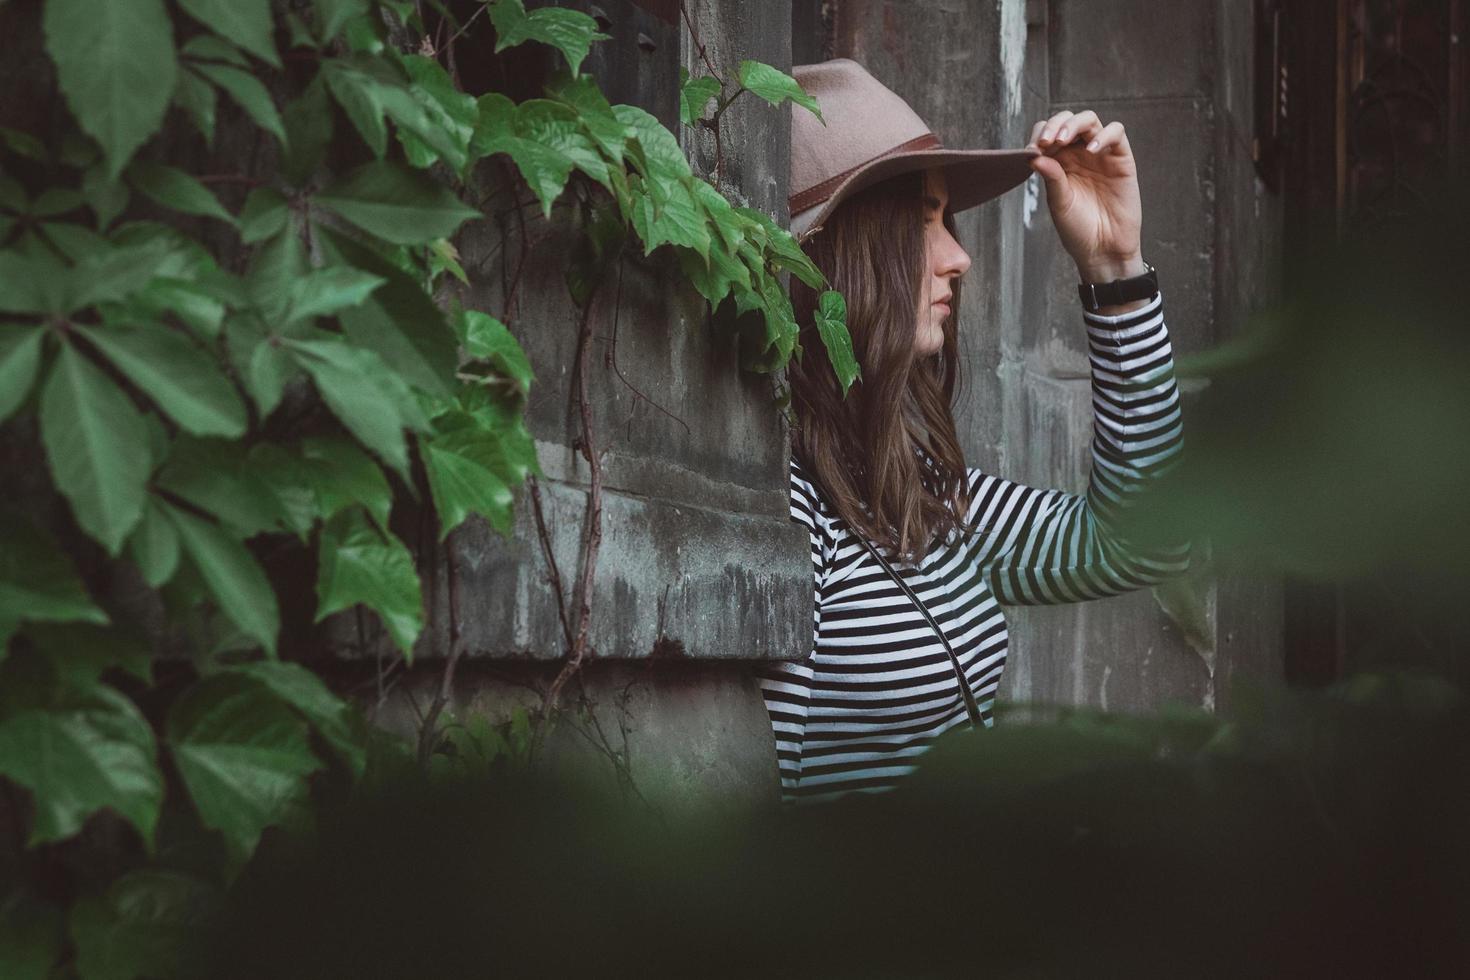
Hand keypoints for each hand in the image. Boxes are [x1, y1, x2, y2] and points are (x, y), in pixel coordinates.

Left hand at [1026, 109, 1144, 282]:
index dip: (1039, 135)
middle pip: (1067, 121)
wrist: (1103, 249)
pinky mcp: (1122, 159)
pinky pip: (1116, 133)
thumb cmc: (1078, 229)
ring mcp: (1101, 154)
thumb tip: (1033, 155)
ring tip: (1063, 140)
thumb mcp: (1059, 203)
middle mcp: (1079, 154)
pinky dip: (1104, 135)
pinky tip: (1091, 150)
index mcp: (1059, 162)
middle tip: (1046, 141)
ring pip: (1090, 121)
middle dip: (1054, 125)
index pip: (1048, 134)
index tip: (1031, 150)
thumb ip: (1051, 177)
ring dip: (1074, 124)